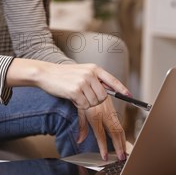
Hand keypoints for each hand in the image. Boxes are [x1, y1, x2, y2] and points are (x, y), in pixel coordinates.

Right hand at [8, 60, 129, 109]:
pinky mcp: (75, 90)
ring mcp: (83, 82)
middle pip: (103, 96)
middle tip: (84, 97)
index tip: (130, 96)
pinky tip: (71, 98)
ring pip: (93, 102)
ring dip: (85, 104)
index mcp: (94, 68)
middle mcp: (90, 74)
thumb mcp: (82, 72)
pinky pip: (83, 105)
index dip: (121, 89)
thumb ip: (94, 80)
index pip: (112, 80)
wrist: (46, 73)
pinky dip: (79, 105)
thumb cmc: (64, 76)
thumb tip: (107, 91)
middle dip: (95, 101)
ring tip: (76, 95)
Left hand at [77, 98, 126, 160]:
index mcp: (95, 114)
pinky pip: (119, 123)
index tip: (105, 156)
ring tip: (124, 152)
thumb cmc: (82, 94)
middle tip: (121, 158)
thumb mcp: (79, 109)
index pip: (101, 135)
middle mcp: (105, 113)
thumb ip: (82, 125)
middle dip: (119, 146)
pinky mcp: (113, 109)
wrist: (90, 80)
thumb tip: (79, 140)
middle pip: (115, 133)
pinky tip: (123, 141)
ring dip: (123, 141)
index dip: (103, 147)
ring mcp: (110, 111)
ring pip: (120, 128)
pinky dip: (122, 134)